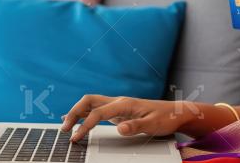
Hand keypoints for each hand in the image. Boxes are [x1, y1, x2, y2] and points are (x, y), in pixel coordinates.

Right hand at [60, 95, 190, 141]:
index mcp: (124, 104)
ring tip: (65, 125)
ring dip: (77, 112)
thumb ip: (136, 126)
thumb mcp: (153, 124)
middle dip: (74, 113)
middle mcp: (119, 101)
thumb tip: (120, 128)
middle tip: (64, 129)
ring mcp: (118, 105)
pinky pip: (97, 109)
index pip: (98, 113)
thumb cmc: (166, 118)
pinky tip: (78, 119)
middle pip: (89, 101)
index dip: (85, 125)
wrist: (176, 113)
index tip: (76, 137)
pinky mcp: (119, 111)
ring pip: (91, 103)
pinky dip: (85, 113)